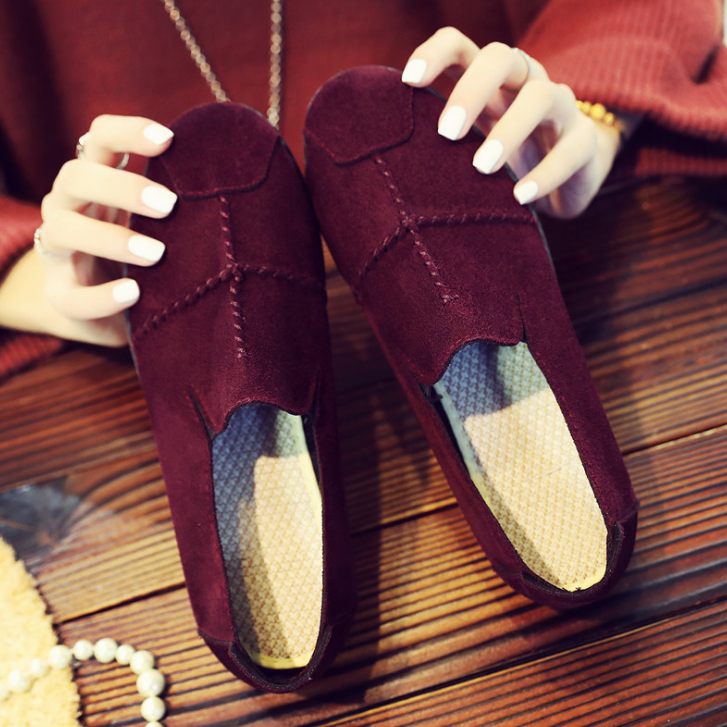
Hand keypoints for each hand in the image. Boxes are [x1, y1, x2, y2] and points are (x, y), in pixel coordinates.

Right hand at [0, 116, 175, 345]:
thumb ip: (179, 202)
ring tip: (156, 254)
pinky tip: (133, 293)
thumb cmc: (141, 255)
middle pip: (76, 178)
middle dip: (121, 187)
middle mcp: (69, 209)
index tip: (168, 139)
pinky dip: (102, 296)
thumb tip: (236, 183)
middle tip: (168, 205)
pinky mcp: (61, 297)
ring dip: (111, 238)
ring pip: (63, 230)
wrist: (105, 313)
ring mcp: (58, 253)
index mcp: (95, 183)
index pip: (99, 140)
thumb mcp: (159, 223)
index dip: (127, 132)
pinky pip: (71, 297)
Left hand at [401, 28, 623, 218]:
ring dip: (510, 130)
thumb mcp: (468, 146)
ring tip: (481, 168)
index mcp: (489, 81)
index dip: (434, 53)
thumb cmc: (502, 160)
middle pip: (501, 58)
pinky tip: (520, 197)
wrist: (563, 180)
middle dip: (472, 90)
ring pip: (542, 96)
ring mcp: (560, 108)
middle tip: (447, 133)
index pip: (460, 46)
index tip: (408, 81)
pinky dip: (546, 173)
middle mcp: (524, 82)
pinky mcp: (585, 143)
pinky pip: (572, 148)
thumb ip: (438, 140)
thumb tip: (382, 155)